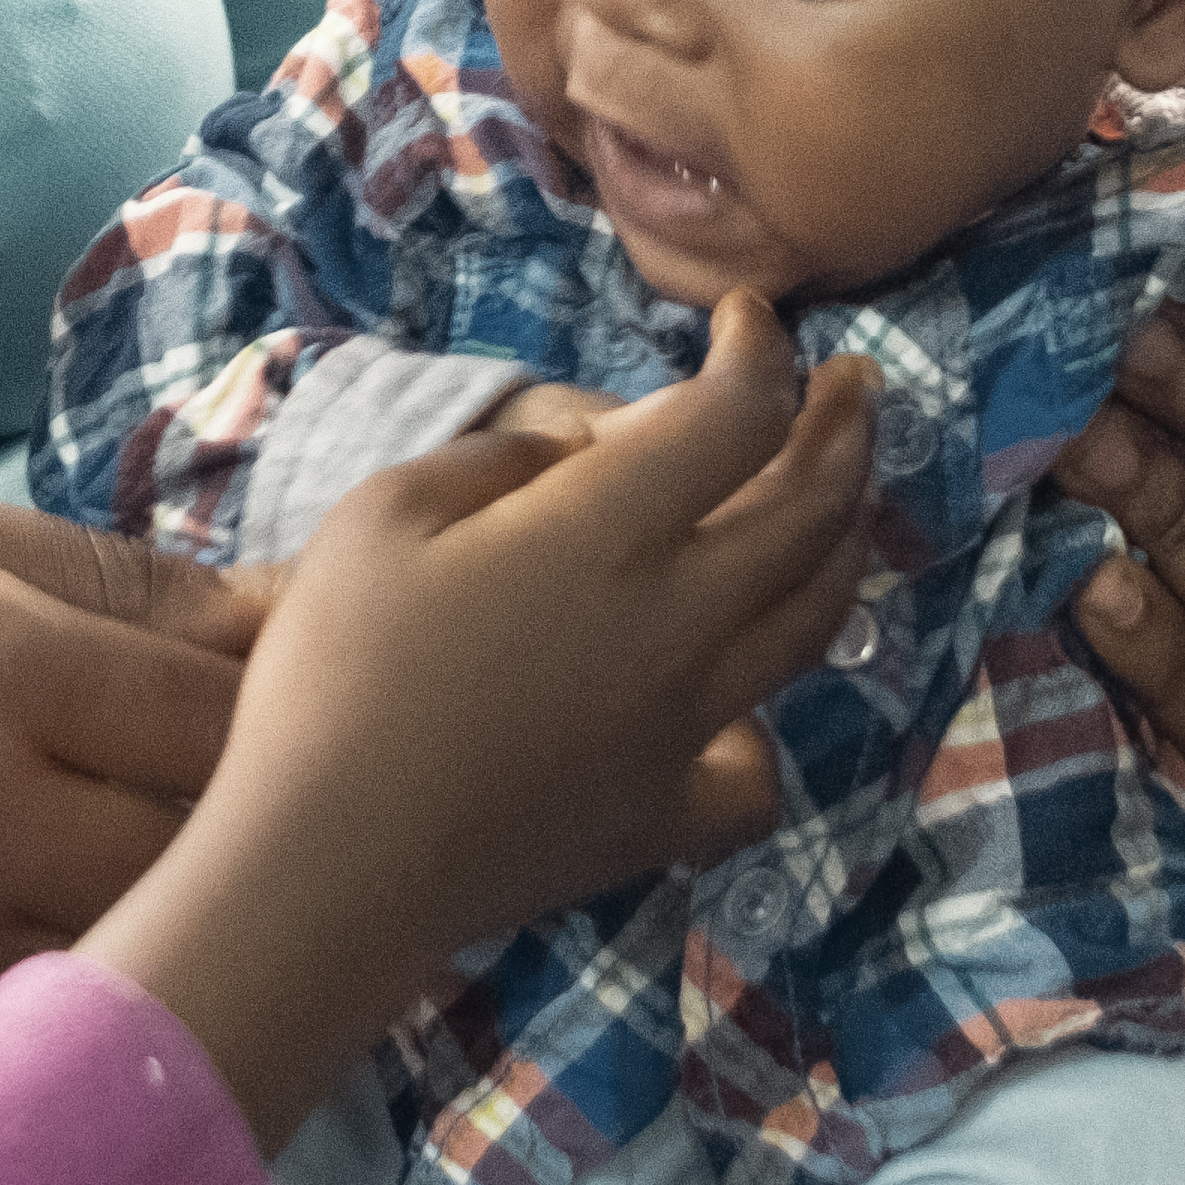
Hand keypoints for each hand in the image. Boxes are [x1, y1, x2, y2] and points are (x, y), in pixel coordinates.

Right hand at [0, 478, 255, 1124]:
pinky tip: (72, 1002)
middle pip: (212, 875)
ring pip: (132, 995)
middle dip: (263, 856)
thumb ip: (109, 585)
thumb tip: (284, 627)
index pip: (235, 721)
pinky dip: (57, 1047)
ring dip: (180, 964)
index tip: (321, 729)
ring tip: (205, 932)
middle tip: (285, 843)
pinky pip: (10, 1074)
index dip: (300, 726)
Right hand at [89, 298, 877, 1140]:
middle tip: (852, 384)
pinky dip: (770, 725)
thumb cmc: (338, 672)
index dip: (757, 350)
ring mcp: (690, 724)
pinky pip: (760, 769)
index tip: (746, 320)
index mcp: (611, 531)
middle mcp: (683, 619)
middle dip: (844, 426)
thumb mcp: (387, 514)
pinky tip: (746, 704)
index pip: (736, 413)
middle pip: (810, 507)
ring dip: (846, 540)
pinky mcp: (668, 814)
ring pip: (817, 618)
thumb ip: (508, 461)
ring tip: (843, 501)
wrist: (331, 864)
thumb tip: (593, 454)